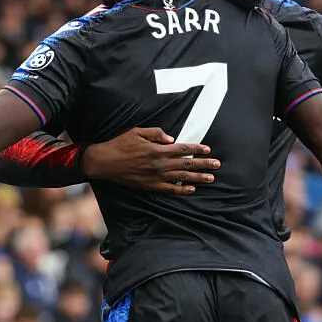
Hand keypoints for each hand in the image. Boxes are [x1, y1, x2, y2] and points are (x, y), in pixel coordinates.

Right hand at [82, 127, 220, 193]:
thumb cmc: (120, 144)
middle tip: (217, 165)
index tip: (208, 149)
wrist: (104, 162)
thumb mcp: (137, 131)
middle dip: (204, 164)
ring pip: (182, 178)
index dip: (197, 149)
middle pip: (187, 164)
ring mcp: (156, 176)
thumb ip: (156, 133)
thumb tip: (171, 138)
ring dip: (198, 178)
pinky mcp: (150, 185)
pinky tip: (192, 190)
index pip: (183, 149)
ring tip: (211, 178)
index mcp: (158, 149)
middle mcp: (160, 164)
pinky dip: (181, 190)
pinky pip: (169, 189)